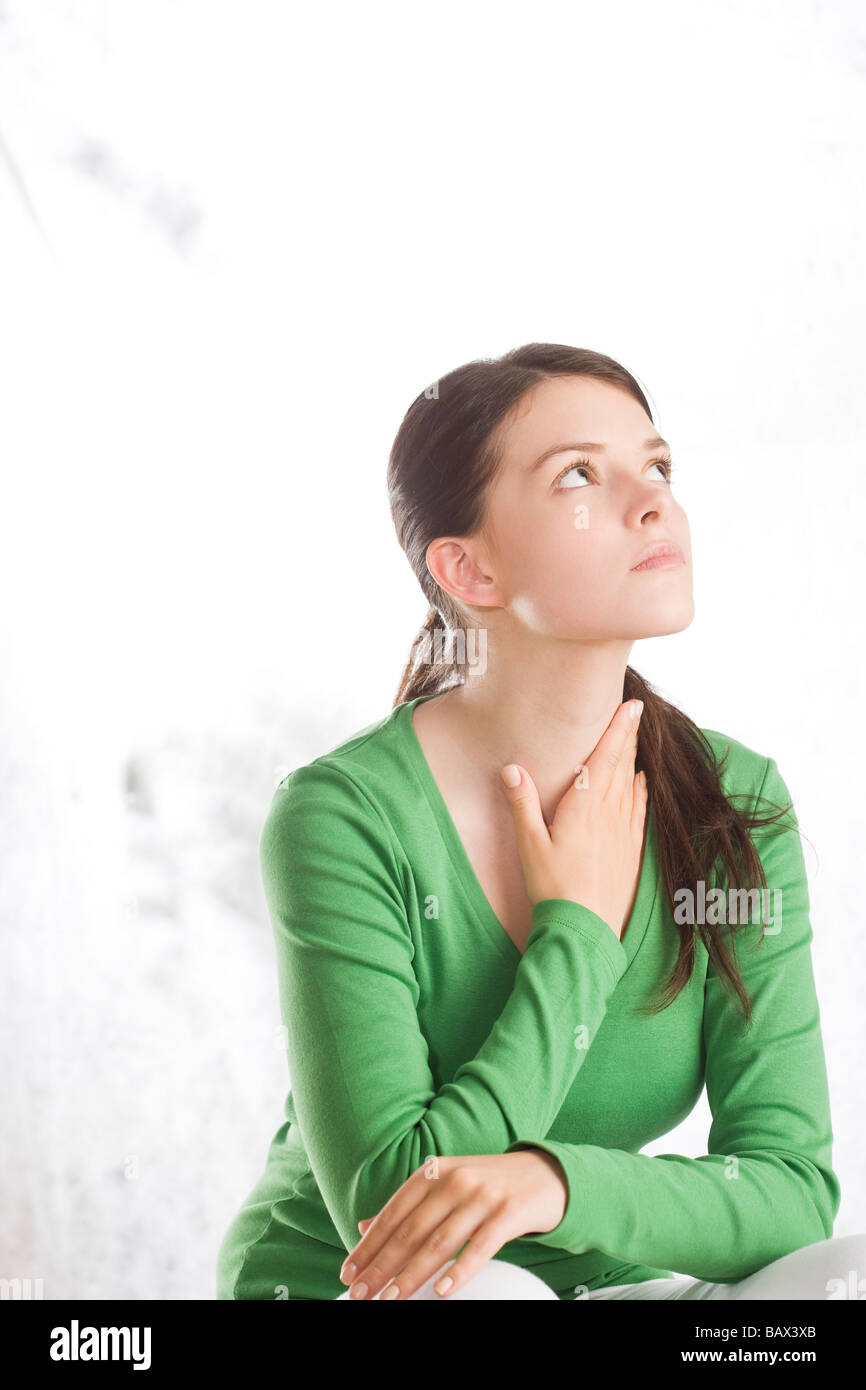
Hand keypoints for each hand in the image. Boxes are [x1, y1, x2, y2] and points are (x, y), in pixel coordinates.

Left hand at [337, 1150, 567, 1299]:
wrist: (545, 1174)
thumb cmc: (488, 1184)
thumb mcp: (445, 1185)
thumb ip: (409, 1206)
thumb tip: (365, 1227)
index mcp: (434, 1172)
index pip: (393, 1214)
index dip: (369, 1246)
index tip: (349, 1273)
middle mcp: (455, 1180)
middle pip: (411, 1230)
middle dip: (381, 1266)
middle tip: (361, 1294)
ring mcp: (482, 1195)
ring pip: (439, 1242)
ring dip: (411, 1275)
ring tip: (390, 1299)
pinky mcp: (508, 1213)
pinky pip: (480, 1247)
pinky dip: (459, 1270)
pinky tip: (441, 1290)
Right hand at [499, 698, 646, 939]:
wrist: (586, 930)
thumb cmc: (553, 887)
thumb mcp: (529, 845)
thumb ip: (522, 804)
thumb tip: (512, 768)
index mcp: (584, 807)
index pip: (604, 759)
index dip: (617, 730)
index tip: (631, 707)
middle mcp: (609, 814)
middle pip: (621, 766)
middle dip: (627, 736)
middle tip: (636, 711)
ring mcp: (624, 832)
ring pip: (631, 785)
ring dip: (634, 759)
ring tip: (636, 738)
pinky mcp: (630, 850)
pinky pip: (638, 810)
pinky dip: (641, 790)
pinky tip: (642, 783)